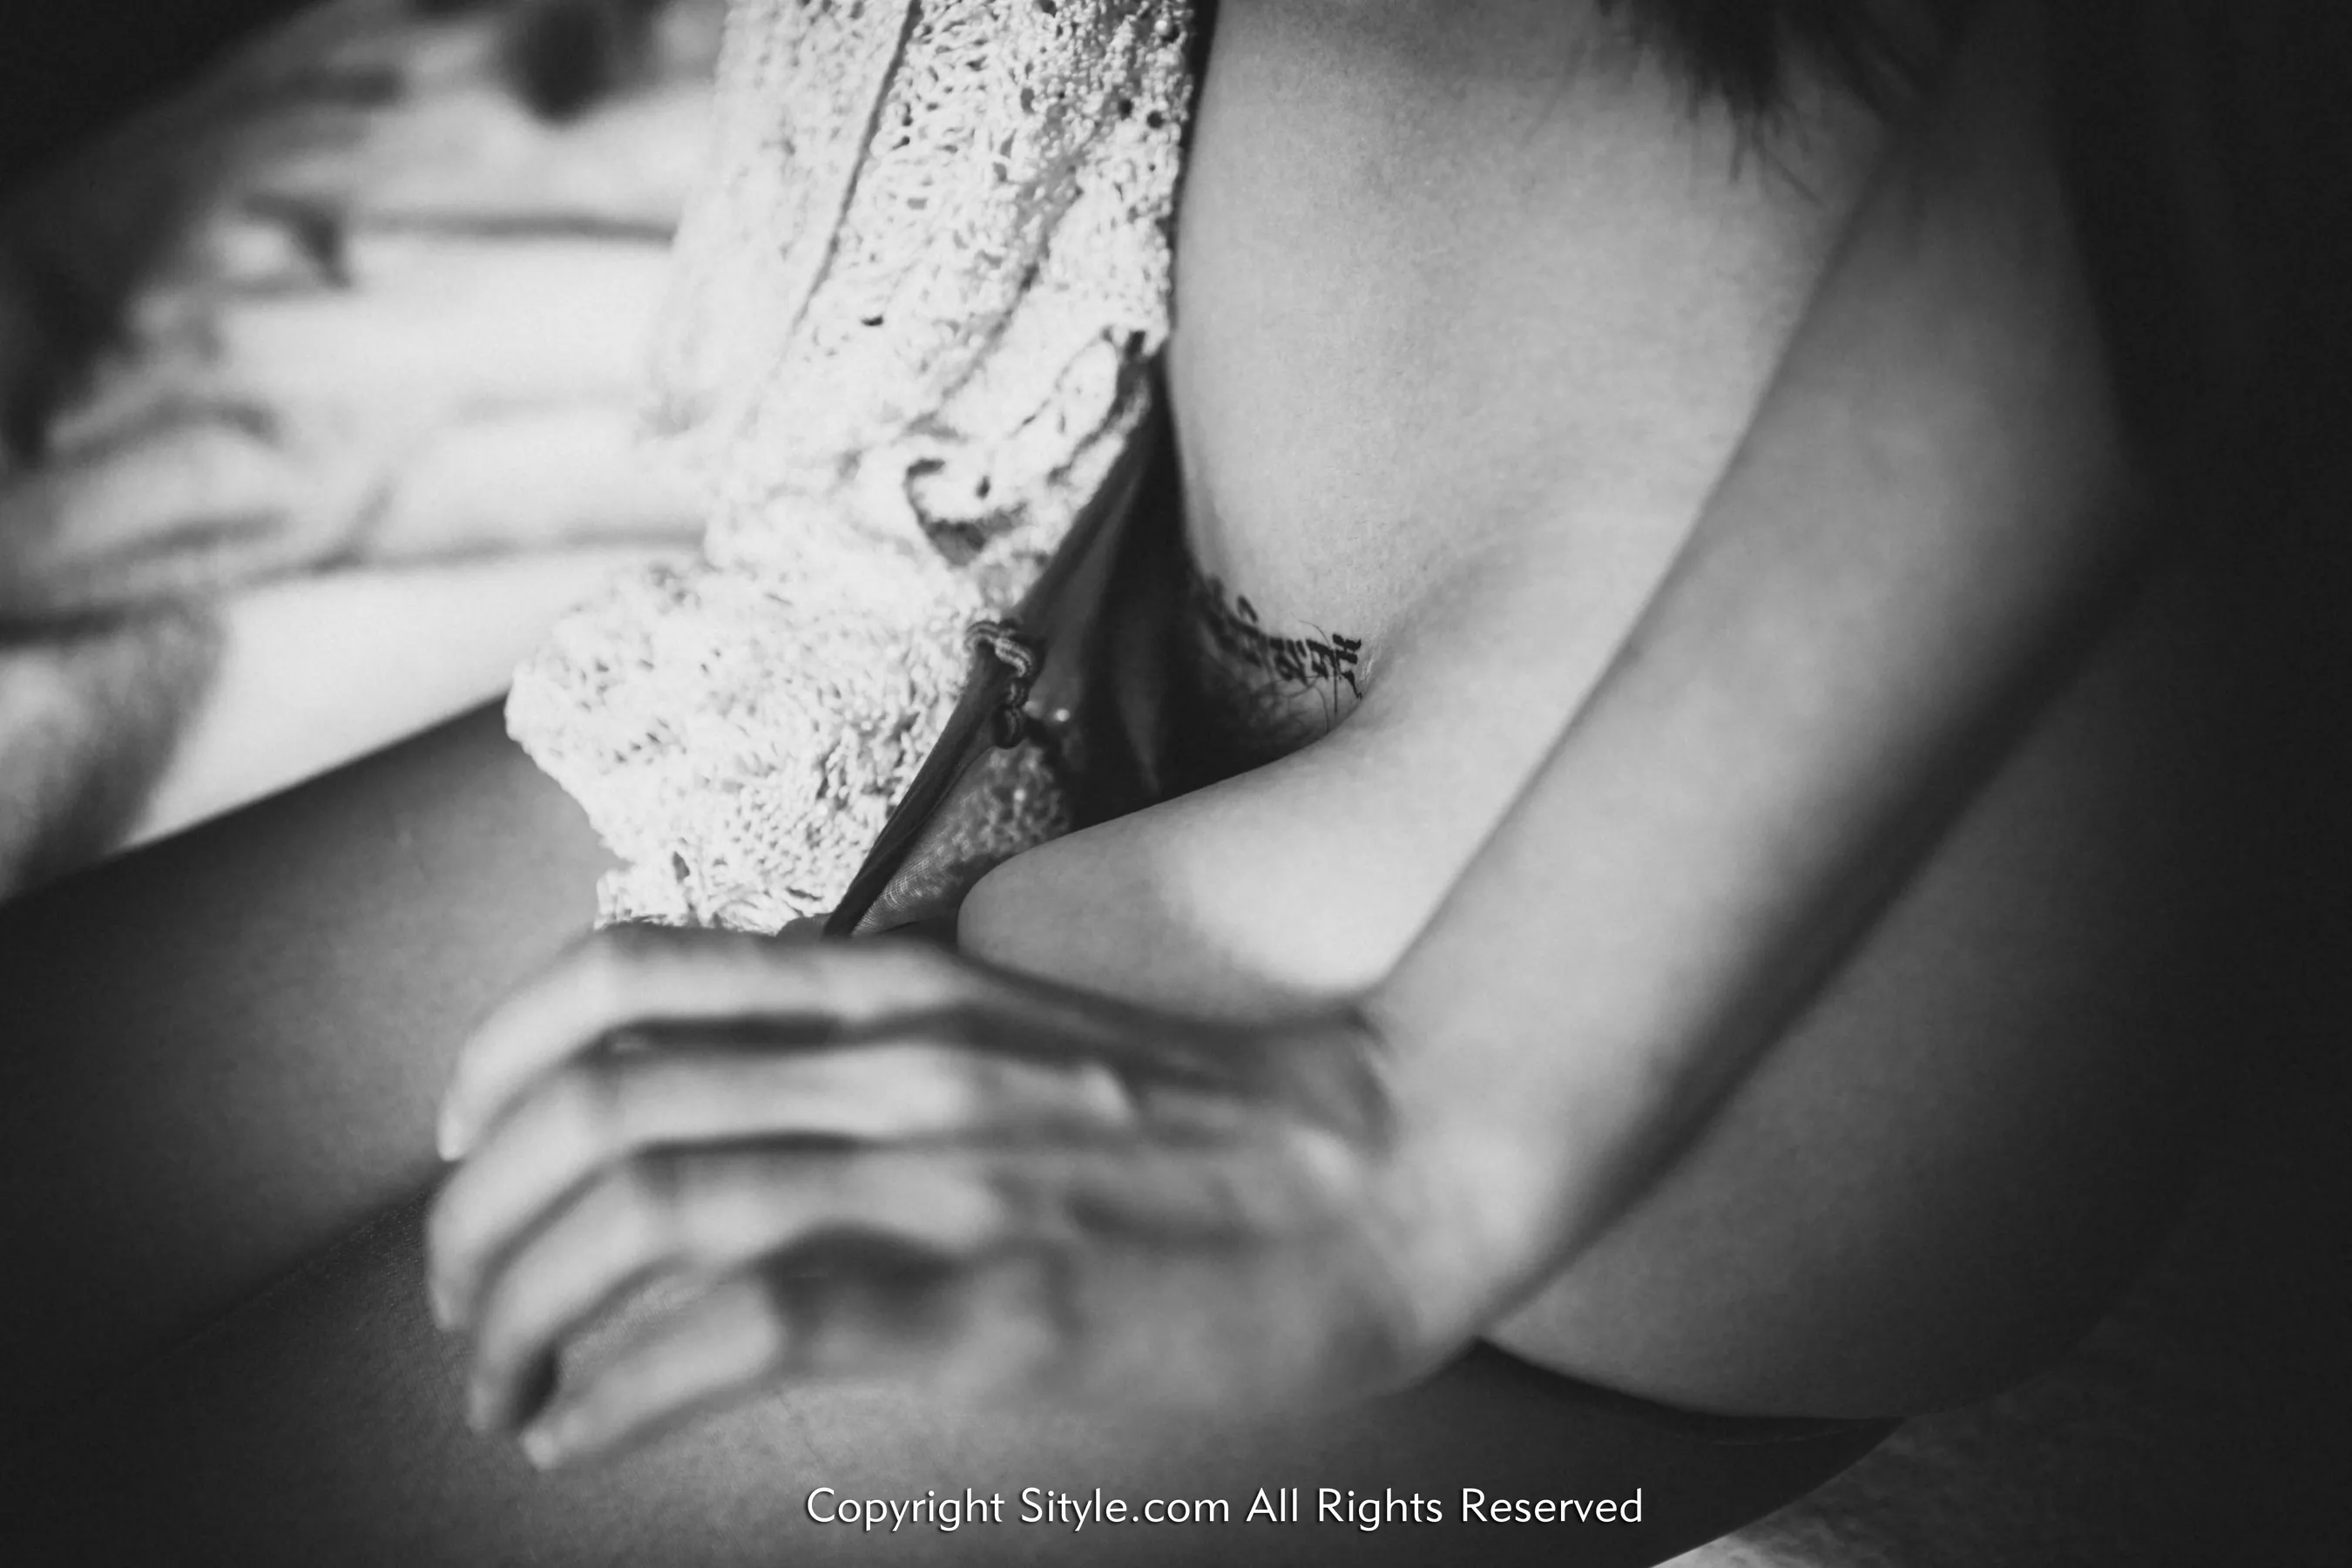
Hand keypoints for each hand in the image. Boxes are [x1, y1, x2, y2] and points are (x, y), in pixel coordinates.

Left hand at [427, 924, 1470, 1467]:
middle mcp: (897, 1062)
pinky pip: (749, 1326)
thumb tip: (746, 1123)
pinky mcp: (989, 1302)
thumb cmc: (1213, 1120)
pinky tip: (583, 1431)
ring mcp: (941, 1177)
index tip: (461, 1143)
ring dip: (525, 1314)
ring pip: (647, 1209)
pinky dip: (623, 1383)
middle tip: (465, 1304)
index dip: (497, 1059)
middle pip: (598, 1105)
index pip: (626, 975)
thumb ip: (882, 1055)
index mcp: (902, 987)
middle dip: (477, 1219)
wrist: (1393, 1162)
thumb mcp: (1019, 1037)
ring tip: (502, 1386)